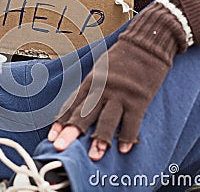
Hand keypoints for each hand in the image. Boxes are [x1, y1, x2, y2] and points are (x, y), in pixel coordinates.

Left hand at [48, 1, 187, 160]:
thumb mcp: (100, 71)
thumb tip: (79, 110)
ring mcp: (121, 94)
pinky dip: (129, 136)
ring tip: (94, 155)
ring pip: (108, 120)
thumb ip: (91, 90)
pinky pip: (133, 121)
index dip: (62, 122)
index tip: (52, 138)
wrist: (146, 44)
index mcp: (91, 81)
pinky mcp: (140, 98)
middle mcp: (103, 88)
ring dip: (101, 139)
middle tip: (61, 148)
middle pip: (85, 113)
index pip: (72, 105)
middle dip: (72, 132)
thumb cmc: (122, 59)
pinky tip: (124, 148)